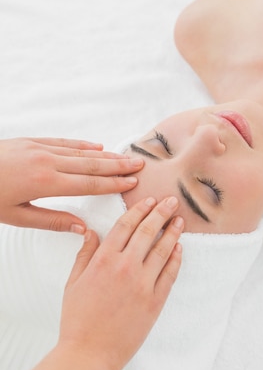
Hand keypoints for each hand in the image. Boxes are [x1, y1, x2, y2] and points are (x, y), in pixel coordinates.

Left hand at [0, 137, 143, 231]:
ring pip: (80, 152)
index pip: (88, 184)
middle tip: (140, 165)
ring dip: (106, 155)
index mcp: (44, 183)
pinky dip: (81, 145)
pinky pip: (63, 142)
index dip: (112, 184)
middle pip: (90, 164)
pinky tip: (96, 146)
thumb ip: (51, 221)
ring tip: (126, 156)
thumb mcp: (16, 217)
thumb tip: (83, 228)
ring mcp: (39, 148)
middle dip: (117, 166)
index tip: (132, 183)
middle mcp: (46, 162)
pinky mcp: (31, 141)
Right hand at [59, 196, 182, 369]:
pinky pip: (170, 274)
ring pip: (163, 250)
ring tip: (179, 220)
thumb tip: (91, 231)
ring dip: (172, 232)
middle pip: (147, 231)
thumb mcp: (73, 283)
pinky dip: (176, 259)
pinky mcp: (155, 301)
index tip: (149, 200)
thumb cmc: (77, 319)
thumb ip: (85, 254)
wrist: (90, 353)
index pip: (126, 225)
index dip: (139, 209)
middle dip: (161, 212)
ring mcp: (143, 284)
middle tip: (172, 200)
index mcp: (103, 260)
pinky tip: (179, 248)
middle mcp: (125, 268)